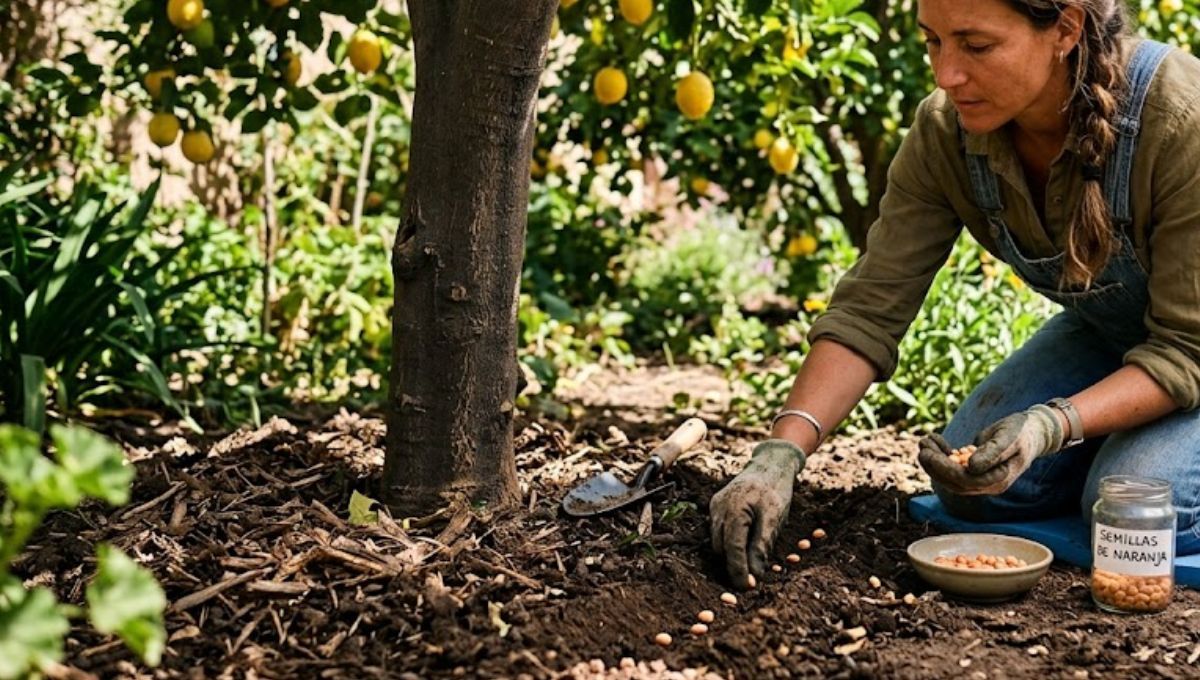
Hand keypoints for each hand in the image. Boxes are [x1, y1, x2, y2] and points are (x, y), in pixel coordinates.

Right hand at [709, 439, 805, 588]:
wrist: (769, 465)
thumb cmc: (775, 490)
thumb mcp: (775, 519)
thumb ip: (762, 546)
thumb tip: (754, 575)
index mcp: (735, 509)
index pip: (732, 548)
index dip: (738, 570)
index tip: (745, 588)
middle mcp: (719, 508)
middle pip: (721, 547)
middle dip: (734, 563)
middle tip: (751, 579)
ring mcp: (715, 507)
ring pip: (717, 541)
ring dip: (731, 552)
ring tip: (750, 558)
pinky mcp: (715, 506)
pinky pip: (718, 531)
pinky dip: (729, 540)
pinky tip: (744, 541)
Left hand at [918, 405, 1063, 495]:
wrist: (1032, 431)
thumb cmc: (1022, 432)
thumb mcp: (1009, 439)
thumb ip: (992, 453)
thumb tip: (971, 467)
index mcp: (998, 480)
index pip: (965, 481)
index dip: (944, 469)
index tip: (928, 454)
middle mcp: (988, 484)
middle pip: (954, 482)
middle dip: (934, 466)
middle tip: (922, 446)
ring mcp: (981, 478)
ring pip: (950, 477)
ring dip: (933, 461)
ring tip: (924, 441)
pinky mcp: (974, 469)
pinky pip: (953, 467)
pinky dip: (941, 455)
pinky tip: (935, 440)